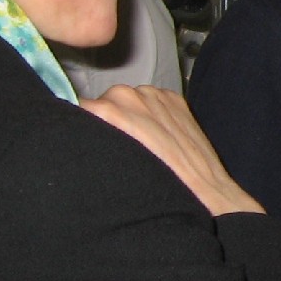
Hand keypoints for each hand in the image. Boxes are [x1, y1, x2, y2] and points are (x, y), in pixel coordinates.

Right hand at [80, 84, 265, 216]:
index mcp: (107, 109)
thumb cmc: (153, 182)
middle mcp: (129, 94)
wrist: (200, 186)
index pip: (82, 106)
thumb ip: (95, 140)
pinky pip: (153, 100)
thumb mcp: (110, 163)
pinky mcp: (174, 97)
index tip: (86, 135)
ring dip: (130, 113)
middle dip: (107, 118)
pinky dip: (152, 112)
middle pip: (106, 100)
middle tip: (116, 143)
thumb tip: (80, 131)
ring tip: (139, 141)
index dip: (83, 122)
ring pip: (131, 99)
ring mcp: (154, 94)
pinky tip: (158, 135)